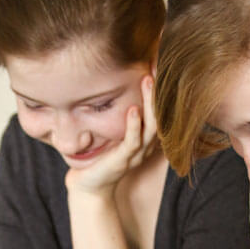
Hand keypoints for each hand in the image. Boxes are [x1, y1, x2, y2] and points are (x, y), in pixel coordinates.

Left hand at [65, 75, 156, 194]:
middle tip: (158, 65)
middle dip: (159, 90)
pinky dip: (133, 125)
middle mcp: (146, 145)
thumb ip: (119, 114)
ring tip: (148, 80)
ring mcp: (136, 154)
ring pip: (151, 127)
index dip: (160, 88)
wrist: (88, 186)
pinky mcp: (123, 161)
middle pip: (160, 114)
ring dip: (150, 103)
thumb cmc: (99, 157)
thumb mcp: (112, 131)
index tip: (158, 62)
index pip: (159, 109)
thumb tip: (113, 83)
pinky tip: (133, 108)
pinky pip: (133, 141)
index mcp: (146, 137)